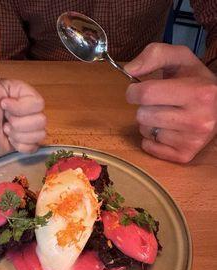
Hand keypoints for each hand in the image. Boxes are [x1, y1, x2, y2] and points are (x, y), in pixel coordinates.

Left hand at [0, 17, 45, 156]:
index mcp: (24, 94)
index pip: (39, 103)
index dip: (20, 109)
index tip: (2, 105)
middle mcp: (30, 109)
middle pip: (42, 120)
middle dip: (18, 124)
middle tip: (2, 120)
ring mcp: (30, 127)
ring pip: (40, 134)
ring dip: (18, 136)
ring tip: (4, 130)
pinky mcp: (27, 142)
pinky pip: (35, 147)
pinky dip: (20, 146)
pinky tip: (9, 141)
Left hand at [124, 43, 216, 162]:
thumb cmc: (196, 81)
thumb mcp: (181, 59)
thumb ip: (155, 55)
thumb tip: (129, 70)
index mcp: (198, 92)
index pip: (146, 94)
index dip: (133, 91)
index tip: (136, 90)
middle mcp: (198, 119)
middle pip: (143, 115)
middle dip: (144, 107)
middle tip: (158, 102)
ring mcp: (192, 140)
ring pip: (145, 132)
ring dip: (148, 122)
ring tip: (165, 115)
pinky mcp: (185, 155)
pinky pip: (149, 147)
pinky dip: (151, 139)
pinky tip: (166, 129)